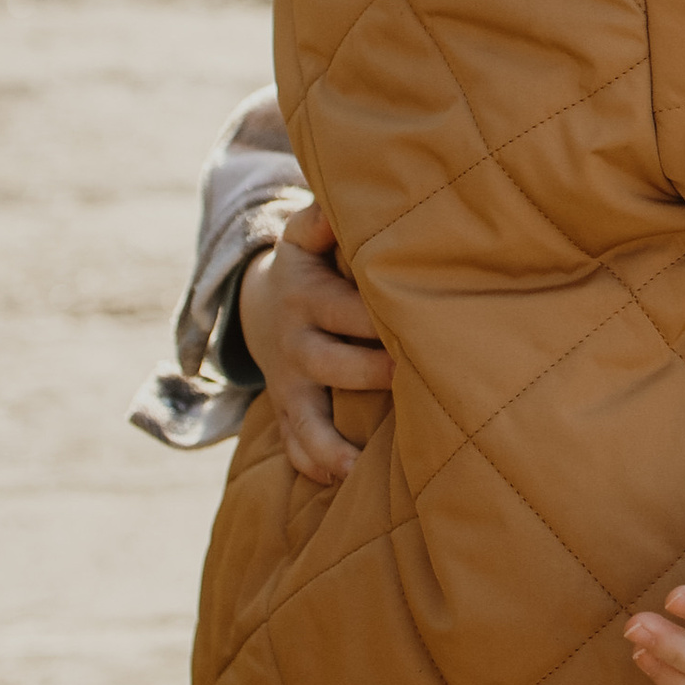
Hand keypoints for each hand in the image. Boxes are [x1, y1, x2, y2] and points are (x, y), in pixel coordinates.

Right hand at [239, 202, 390, 488]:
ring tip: (361, 468)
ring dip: (333, 443)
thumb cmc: (314, 262)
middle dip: (371, 374)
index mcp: (308, 293)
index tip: (423, 326)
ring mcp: (289, 378)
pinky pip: (294, 440)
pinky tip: (343, 485)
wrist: (262, 300)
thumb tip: (334, 198)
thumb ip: (322, 216)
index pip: (348, 309)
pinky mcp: (288, 406)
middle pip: (333, 363)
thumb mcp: (308, 233)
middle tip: (415, 383)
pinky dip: (315, 463)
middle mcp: (296, 339)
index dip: (383, 320)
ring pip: (307, 415)